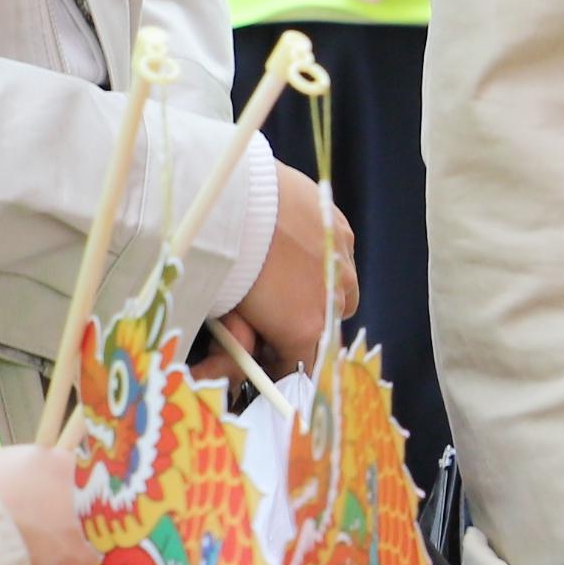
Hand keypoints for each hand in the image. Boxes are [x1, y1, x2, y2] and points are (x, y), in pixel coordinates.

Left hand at [225, 160, 350, 369]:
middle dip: (300, 330)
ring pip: (342, 296)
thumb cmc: (221, 260)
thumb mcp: (224, 312)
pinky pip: (341, 259)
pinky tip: (296, 249)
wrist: (234, 198)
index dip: (280, 365)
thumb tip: (242, 357)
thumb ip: (241, 341)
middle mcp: (334, 301)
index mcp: (304, 330)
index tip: (263, 356)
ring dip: (320, 298)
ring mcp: (342, 264)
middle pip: (325, 333)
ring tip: (290, 283)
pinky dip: (325, 263)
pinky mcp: (342, 230)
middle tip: (269, 318)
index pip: (301, 366)